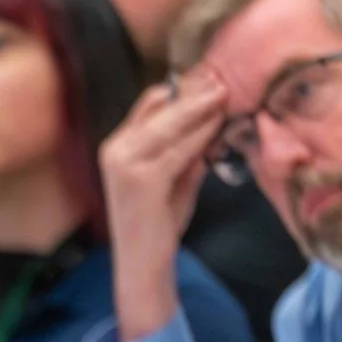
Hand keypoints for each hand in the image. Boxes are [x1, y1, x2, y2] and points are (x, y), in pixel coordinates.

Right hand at [99, 70, 226, 341]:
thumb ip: (186, 151)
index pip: (150, 102)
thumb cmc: (157, 222)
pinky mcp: (143, 179)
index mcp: (117, 145)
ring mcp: (126, 163)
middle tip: (223, 79)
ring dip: (201, 108)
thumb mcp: (172, 178)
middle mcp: (116, 149)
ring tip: (226, 95)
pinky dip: (202, 134)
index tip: (210, 80)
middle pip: (160, 106)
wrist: (141, 262)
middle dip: (195, 93)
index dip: (181, 90)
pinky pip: (180, 148)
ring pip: (171, 123)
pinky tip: (219, 126)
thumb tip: (214, 123)